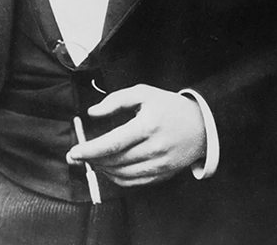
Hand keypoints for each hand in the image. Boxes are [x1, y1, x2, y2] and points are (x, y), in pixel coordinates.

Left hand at [66, 84, 205, 186]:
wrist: (202, 125)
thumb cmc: (170, 106)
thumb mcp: (144, 93)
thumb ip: (116, 100)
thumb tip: (92, 113)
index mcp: (148, 126)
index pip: (113, 143)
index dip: (90, 149)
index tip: (74, 151)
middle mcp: (154, 149)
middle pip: (115, 160)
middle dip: (91, 160)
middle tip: (74, 156)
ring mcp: (159, 165)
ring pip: (122, 174)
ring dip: (102, 168)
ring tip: (90, 159)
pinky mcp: (162, 175)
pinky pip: (133, 182)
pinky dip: (116, 177)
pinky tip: (107, 168)